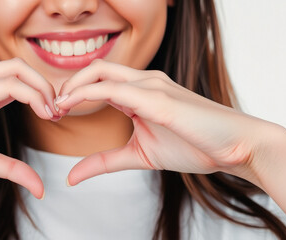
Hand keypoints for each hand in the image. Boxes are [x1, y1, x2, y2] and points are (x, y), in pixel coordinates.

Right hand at [0, 58, 56, 198]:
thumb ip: (10, 168)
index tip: (55, 116)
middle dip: (47, 86)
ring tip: (53, 114)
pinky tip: (42, 114)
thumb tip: (40, 188)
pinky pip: (5, 87)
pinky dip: (31, 96)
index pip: (15, 77)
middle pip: (19, 66)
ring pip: (16, 71)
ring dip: (43, 90)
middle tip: (60, 112)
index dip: (41, 92)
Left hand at [56, 60, 273, 185]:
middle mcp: (145, 82)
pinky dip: (86, 94)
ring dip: (71, 87)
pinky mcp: (158, 98)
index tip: (54, 111)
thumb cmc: (195, 146)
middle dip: (66, 84)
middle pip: (94, 69)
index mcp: (140, 91)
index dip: (72, 92)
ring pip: (100, 72)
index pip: (97, 80)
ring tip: (55, 106)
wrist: (237, 147)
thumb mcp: (139, 156)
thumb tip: (71, 176)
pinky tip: (70, 105)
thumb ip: (104, 162)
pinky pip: (114, 90)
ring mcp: (152, 86)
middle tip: (48, 106)